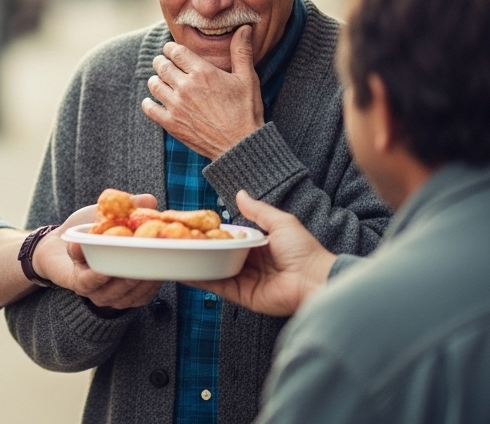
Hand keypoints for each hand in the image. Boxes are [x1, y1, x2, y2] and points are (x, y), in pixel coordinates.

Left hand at [32, 196, 163, 310]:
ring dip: (121, 276)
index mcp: (132, 278)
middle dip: (143, 276)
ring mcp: (99, 291)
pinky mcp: (79, 285)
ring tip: (127, 259)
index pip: (151, 283)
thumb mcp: (112, 215)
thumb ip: (132, 208)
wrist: (57, 241)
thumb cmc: (89, 230)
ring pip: (115, 290)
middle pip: (135, 289)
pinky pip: (90, 282)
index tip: (167, 257)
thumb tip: (152, 199)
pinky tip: (101, 265)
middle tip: (150, 259)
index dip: (160, 273)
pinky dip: (95, 273)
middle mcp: (117, 290)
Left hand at [141, 27, 263, 159]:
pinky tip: (155, 101)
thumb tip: (244, 28)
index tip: (173, 51)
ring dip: (156, 80)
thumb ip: (241, 51)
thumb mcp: (247, 78)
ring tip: (161, 81)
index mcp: (202, 72)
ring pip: (154, 85)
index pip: (175, 51)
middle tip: (165, 64)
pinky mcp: (171, 124)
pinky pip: (149, 108)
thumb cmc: (246, 111)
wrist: (241, 145)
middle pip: (161, 66)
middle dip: (162, 62)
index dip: (171, 49)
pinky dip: (149, 103)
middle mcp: (186, 87)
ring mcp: (176, 106)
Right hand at [183, 190, 334, 315]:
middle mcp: (249, 263)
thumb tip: (240, 193)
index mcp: (259, 245)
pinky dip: (200, 280)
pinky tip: (184, 272)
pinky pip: (217, 286)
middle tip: (178, 238)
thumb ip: (258, 210)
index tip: (194, 225)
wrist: (314, 281)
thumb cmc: (303, 250)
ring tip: (175, 254)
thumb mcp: (280, 222)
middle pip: (219, 254)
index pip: (230, 238)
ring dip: (196, 263)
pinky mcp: (242, 295)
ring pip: (214, 270)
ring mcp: (244, 280)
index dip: (213, 233)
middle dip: (201, 248)